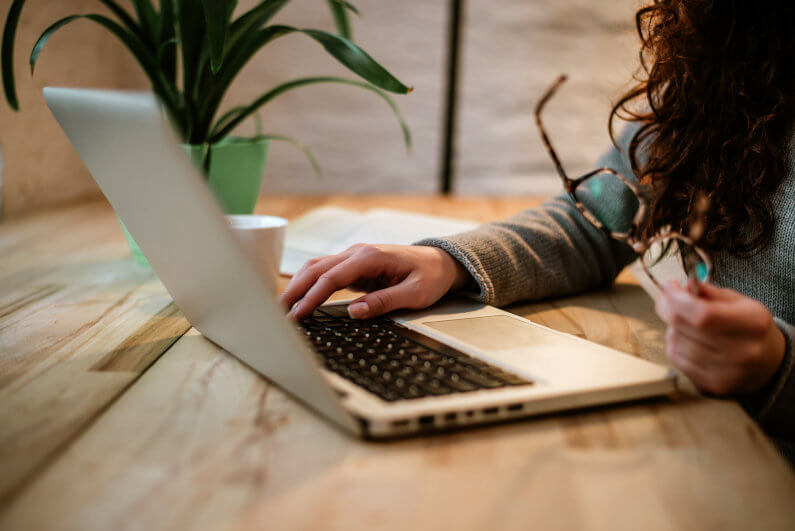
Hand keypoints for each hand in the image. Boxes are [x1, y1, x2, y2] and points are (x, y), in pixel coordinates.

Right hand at [279, 244, 471, 319]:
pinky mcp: (353, 266)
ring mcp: (353, 257)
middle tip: (276, 313)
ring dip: (297, 286)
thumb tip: (355, 312)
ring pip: (316, 268)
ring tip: (281, 308)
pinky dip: (308, 284)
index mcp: (371, 257)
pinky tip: (298, 299)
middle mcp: (357, 253)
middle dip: (294, 290)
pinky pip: (325, 273)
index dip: (312, 297)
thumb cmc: (431, 277)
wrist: (441, 262)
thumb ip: (384, 302)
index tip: (298, 315)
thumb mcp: (415, 294)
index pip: (332, 277)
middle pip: (316, 269)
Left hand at [655, 280, 785, 395]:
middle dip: (669, 308)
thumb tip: (681, 287)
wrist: (769, 363)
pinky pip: (676, 359)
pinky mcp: (711, 384)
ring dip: (673, 328)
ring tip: (686, 324)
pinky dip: (675, 345)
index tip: (670, 286)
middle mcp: (741, 352)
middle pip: (684, 327)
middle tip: (668, 299)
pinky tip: (688, 340)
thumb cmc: (751, 329)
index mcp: (752, 325)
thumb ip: (710, 293)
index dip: (677, 298)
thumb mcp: (740, 303)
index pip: (702, 314)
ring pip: (675, 343)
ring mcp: (726, 372)